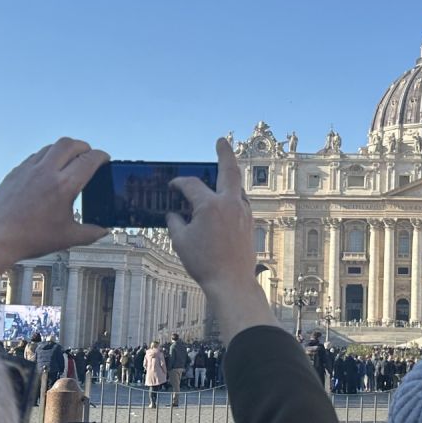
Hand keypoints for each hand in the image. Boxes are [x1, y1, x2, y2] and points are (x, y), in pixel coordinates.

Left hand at [0, 138, 109, 275]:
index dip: (101, 156)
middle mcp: (46, 172)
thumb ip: (91, 233)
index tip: (105, 159)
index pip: (89, 160)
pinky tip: (48, 171)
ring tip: (69, 162)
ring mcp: (28, 170)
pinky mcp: (15, 172)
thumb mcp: (67, 238)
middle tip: (88, 156)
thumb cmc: (31, 239)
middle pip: (70, 144)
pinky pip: (35, 156)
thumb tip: (103, 230)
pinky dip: (46, 158)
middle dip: (83, 147)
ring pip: (50, 147)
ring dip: (64, 150)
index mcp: (64, 186)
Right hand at [166, 137, 274, 339]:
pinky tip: (227, 201)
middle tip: (221, 141)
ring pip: (237, 187)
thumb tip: (174, 214)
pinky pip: (241, 202)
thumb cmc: (205, 263)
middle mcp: (230, 204)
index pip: (190, 185)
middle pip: (229, 170)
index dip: (178, 183)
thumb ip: (175, 222)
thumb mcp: (181, 241)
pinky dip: (233, 197)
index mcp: (210, 205)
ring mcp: (243, 212)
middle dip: (225, 153)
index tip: (171, 186)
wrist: (232, 282)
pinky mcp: (250, 223)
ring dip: (230, 178)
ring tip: (223, 171)